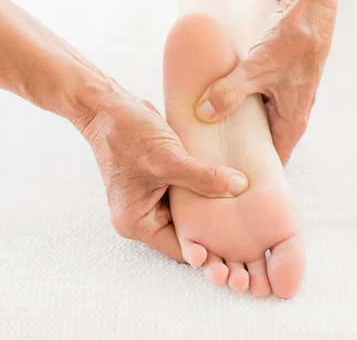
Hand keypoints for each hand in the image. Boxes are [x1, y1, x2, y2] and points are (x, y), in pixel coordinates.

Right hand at [77, 89, 248, 261]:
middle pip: (187, 235)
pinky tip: (230, 191)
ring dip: (212, 212)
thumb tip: (239, 187)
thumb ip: (203, 177)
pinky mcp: (160, 184)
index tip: (240, 249)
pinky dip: (205, 193)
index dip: (210, 250)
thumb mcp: (167, 158)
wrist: (107, 106)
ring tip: (245, 214)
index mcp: (137, 223)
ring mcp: (151, 201)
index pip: (182, 248)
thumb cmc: (127, 133)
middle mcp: (142, 217)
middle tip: (249, 233)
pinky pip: (187, 196)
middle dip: (214, 233)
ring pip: (190, 215)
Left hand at [194, 0, 337, 164]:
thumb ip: (230, 92)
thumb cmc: (292, 43)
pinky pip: (257, 107)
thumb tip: (203, 113)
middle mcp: (291, 117)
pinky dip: (240, 111)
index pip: (274, 164)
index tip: (230, 186)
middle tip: (213, 166)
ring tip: (211, 143)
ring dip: (239, 134)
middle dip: (241, 157)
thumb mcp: (258, 69)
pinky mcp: (278, 86)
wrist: (310, 12)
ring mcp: (285, 102)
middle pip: (264, 148)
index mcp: (292, 122)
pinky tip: (218, 108)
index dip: (254, 177)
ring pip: (259, 127)